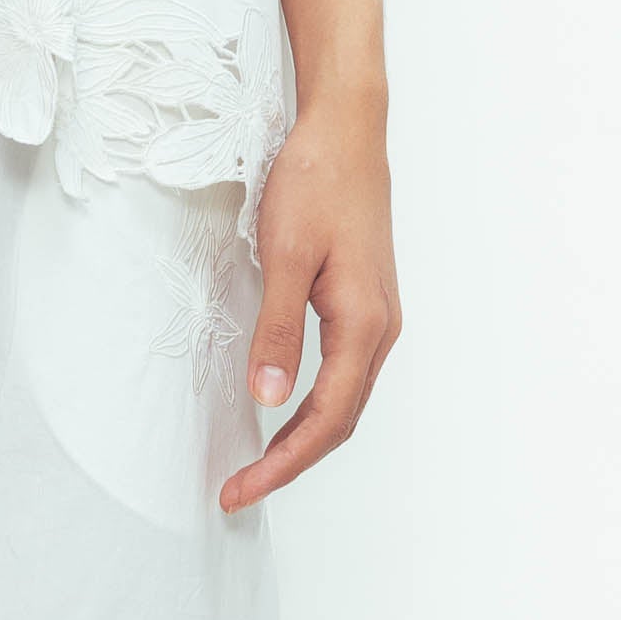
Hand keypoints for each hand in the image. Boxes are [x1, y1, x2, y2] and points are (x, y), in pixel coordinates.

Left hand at [219, 96, 399, 512]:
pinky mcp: (365, 304)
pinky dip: (315, 406)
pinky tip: (284, 409)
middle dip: (291, 461)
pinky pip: (345, 374)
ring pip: (345, 400)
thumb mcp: (285, 256)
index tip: (242, 489)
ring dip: (304, 438)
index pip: (326, 419)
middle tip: (240, 489)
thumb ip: (278, 330)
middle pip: (340, 420)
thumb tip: (266, 398)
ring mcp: (378, 318)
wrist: (347, 131)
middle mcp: (380, 329)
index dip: (284, 463)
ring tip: (258, 464)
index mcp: (364, 324)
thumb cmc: (317, 181)